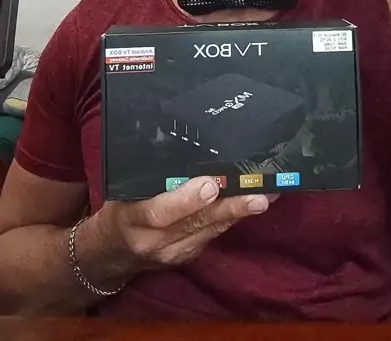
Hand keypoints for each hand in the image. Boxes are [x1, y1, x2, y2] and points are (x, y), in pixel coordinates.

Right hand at [100, 176, 272, 270]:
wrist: (110, 252)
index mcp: (132, 217)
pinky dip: (233, 217)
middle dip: (230, 207)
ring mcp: (173, 252)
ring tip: (267, 194)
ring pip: (210, 229)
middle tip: (258, 195)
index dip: (187, 200)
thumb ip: (147, 176)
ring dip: (240, 212)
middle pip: (195, 223)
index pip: (159, 212)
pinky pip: (213, 233)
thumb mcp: (122, 190)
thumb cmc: (119, 208)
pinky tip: (253, 202)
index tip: (211, 184)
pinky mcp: (188, 256)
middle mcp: (154, 240)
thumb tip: (181, 145)